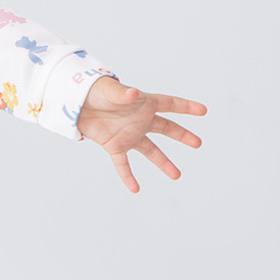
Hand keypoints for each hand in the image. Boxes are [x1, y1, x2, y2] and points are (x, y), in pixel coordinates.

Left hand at [75, 76, 206, 192]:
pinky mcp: (114, 146)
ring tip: (176, 175)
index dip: (186, 106)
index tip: (203, 111)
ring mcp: (129, 135)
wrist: (76, 103)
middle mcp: (140, 120)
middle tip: (198, 143)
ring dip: (163, 162)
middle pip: (166, 128)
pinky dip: (128, 176)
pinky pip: (123, 164)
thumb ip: (123, 94)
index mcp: (143, 103)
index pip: (170, 104)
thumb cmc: (95, 91)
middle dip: (182, 135)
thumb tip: (133, 94)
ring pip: (150, 150)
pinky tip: (135, 189)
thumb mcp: (109, 90)